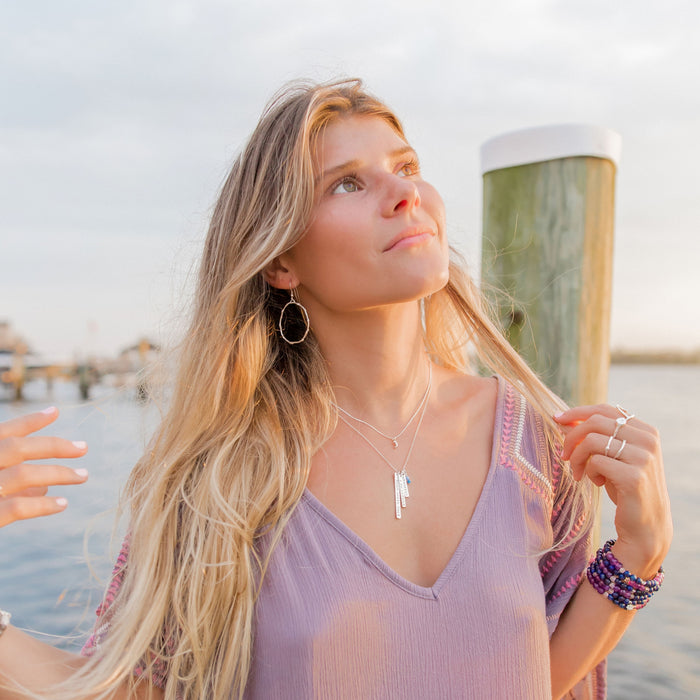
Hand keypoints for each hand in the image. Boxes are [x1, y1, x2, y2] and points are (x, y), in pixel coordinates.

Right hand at [0, 407, 88, 527]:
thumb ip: (9, 478)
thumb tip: (45, 482)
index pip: (1, 432)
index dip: (28, 421)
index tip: (55, 412)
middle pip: (16, 448)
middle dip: (53, 446)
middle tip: (83, 448)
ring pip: (22, 474)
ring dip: (58, 473)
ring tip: (82, 476)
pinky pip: (16, 507)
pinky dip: (41, 504)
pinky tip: (62, 504)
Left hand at [554, 404, 671, 577]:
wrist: (646, 525)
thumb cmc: (625, 487)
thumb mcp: (610, 457)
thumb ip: (592, 437)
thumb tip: (562, 419)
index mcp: (645, 431)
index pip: (605, 409)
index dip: (578, 412)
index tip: (557, 419)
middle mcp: (648, 440)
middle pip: (596, 422)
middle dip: (572, 437)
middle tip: (564, 455)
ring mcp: (643, 458)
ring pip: (592, 441)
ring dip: (577, 457)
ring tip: (579, 472)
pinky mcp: (634, 476)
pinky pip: (596, 462)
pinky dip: (588, 471)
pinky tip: (596, 482)